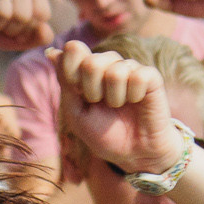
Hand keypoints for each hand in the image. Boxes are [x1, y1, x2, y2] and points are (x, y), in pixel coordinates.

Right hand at [0, 0, 54, 51]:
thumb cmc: (4, 29)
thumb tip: (44, 28)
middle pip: (23, 16)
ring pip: (3, 13)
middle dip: (11, 29)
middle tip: (4, 26)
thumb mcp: (25, 39)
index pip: (42, 15)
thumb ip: (42, 37)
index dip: (28, 29)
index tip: (20, 28)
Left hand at [51, 39, 181, 174]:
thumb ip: (65, 81)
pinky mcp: (151, 76)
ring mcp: (130, 67)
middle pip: (91, 62)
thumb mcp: (76, 112)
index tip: (80, 96)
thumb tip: (52, 52)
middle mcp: (108, 63)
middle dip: (92, 91)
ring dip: (114, 98)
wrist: (133, 154)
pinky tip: (136, 102)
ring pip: (115, 70)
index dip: (72, 75)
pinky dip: (134, 96)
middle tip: (100, 104)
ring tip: (119, 106)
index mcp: (87, 68)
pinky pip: (138, 76)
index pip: (73, 49)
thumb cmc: (104, 134)